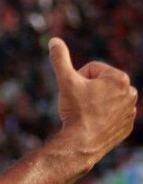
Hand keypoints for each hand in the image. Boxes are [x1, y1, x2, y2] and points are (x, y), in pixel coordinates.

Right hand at [50, 37, 137, 162]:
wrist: (83, 143)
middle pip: (100, 82)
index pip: (92, 69)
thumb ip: (60, 58)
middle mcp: (130, 92)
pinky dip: (101, 115)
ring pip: (104, 97)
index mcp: (119, 78)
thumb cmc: (76, 110)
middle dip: (88, 89)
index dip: (79, 78)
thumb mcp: (65, 80)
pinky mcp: (127, 125)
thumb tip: (54, 41)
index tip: (77, 92)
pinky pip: (111, 113)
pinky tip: (93, 123)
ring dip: (94, 101)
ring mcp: (130, 110)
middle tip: (81, 103)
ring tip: (87, 114)